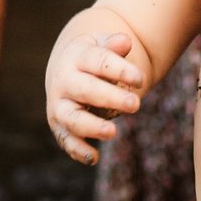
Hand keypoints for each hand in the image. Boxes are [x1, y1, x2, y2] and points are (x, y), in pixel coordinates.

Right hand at [46, 31, 143, 164]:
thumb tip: (124, 41)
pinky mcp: (59, 125)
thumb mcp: (102, 44)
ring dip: (91, 127)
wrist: (65, 67)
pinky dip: (77, 150)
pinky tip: (94, 158)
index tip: (140, 78)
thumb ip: (114, 45)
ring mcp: (59, 105)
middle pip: (85, 90)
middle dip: (110, 98)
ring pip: (72, 118)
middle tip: (135, 104)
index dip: (120, 70)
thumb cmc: (93, 56)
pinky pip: (66, 140)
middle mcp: (64, 81)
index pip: (98, 62)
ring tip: (113, 132)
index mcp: (76, 57)